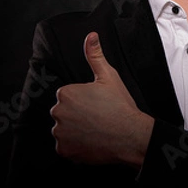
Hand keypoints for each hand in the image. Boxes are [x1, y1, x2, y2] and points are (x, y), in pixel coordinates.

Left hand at [50, 32, 153, 167]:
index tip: (97, 105)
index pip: (68, 97)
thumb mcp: (109, 76)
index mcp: (66, 94)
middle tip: (97, 117)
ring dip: (75, 131)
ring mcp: (60, 133)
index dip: (84, 100)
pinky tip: (91, 141)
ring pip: (64, 130)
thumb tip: (91, 36)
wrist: (130, 136)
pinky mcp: (64, 150)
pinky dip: (75, 146)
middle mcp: (58, 113)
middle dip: (77, 115)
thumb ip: (95, 55)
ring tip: (95, 130)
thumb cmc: (120, 106)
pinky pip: (65, 147)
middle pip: (64, 113)